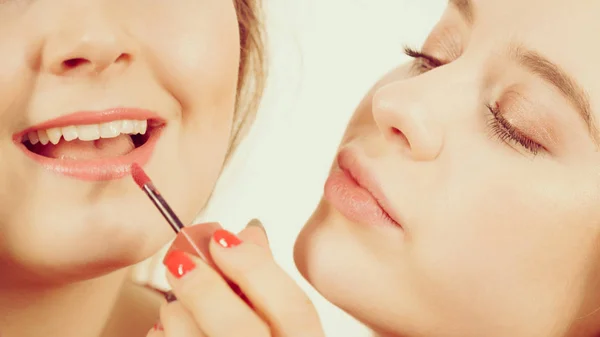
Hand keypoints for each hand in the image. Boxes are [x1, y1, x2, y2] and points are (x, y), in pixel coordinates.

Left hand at [146, 219, 324, 336]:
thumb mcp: (281, 324)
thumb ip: (267, 282)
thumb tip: (247, 234)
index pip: (294, 309)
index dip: (256, 268)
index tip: (222, 240)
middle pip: (238, 330)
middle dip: (204, 288)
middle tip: (181, 261)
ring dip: (176, 315)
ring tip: (174, 303)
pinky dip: (163, 336)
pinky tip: (166, 328)